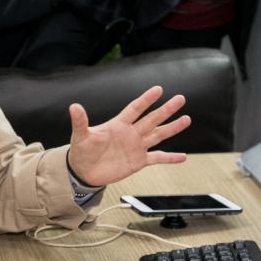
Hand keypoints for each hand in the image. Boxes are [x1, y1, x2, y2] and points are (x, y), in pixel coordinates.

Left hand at [67, 85, 190, 186]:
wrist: (84, 171)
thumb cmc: (81, 151)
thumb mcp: (80, 135)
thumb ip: (80, 122)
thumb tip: (73, 106)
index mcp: (118, 125)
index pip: (135, 109)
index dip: (146, 99)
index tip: (158, 89)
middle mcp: (131, 133)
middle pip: (152, 119)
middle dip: (166, 109)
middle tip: (180, 98)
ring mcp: (136, 147)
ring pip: (158, 135)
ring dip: (172, 128)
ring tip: (186, 119)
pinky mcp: (138, 161)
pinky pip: (157, 158)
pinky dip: (170, 158)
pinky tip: (183, 157)